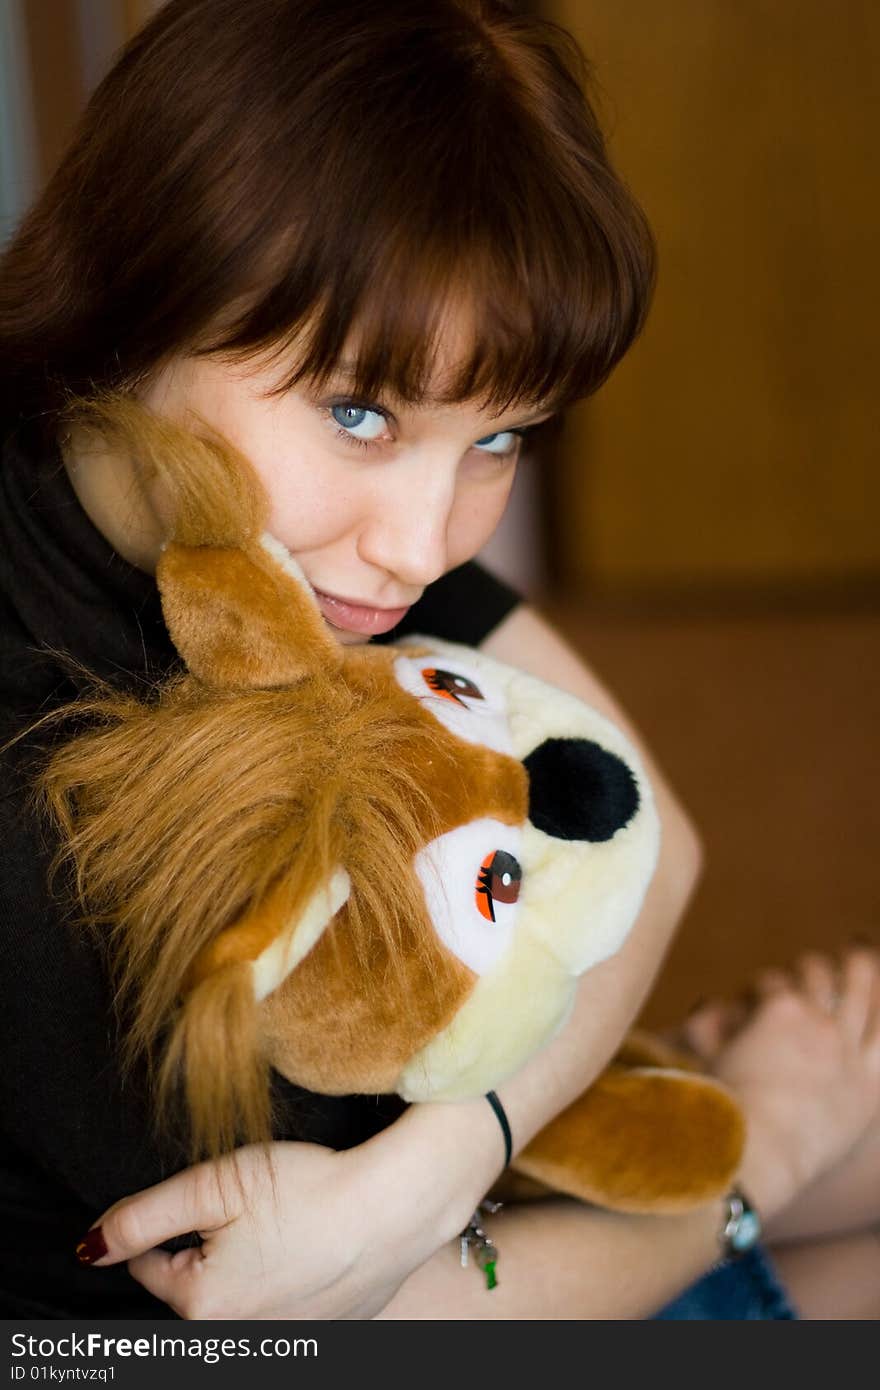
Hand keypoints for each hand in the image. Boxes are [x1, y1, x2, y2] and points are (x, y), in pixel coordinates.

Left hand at [76, 1099, 501, 1319]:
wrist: (397, 1205)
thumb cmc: (308, 1188)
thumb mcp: (215, 1185)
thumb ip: (144, 1217)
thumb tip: (92, 1247)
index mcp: (201, 1305)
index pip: (150, 1264)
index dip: (174, 1219)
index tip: (214, 1196)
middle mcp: (238, 1338)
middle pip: (196, 1284)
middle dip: (210, 1245)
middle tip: (254, 1204)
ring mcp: (285, 1339)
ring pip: (242, 1294)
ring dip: (249, 1262)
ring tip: (286, 1222)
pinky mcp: (324, 1331)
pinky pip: (285, 1305)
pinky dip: (289, 1276)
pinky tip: (313, 1243)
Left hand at [688, 948, 879, 1218]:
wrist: (752, 1158)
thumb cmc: (773, 1160)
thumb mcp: (829, 1136)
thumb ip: (843, 1099)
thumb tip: (831, 1070)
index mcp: (870, 1089)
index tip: (879, 978)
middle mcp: (853, 1053)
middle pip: (867, 984)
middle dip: (859, 961)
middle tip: (856, 946)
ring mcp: (823, 1027)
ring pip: (818, 971)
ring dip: (802, 970)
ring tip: (786, 976)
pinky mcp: (786, 1008)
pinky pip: (769, 983)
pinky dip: (751, 994)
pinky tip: (733, 1008)